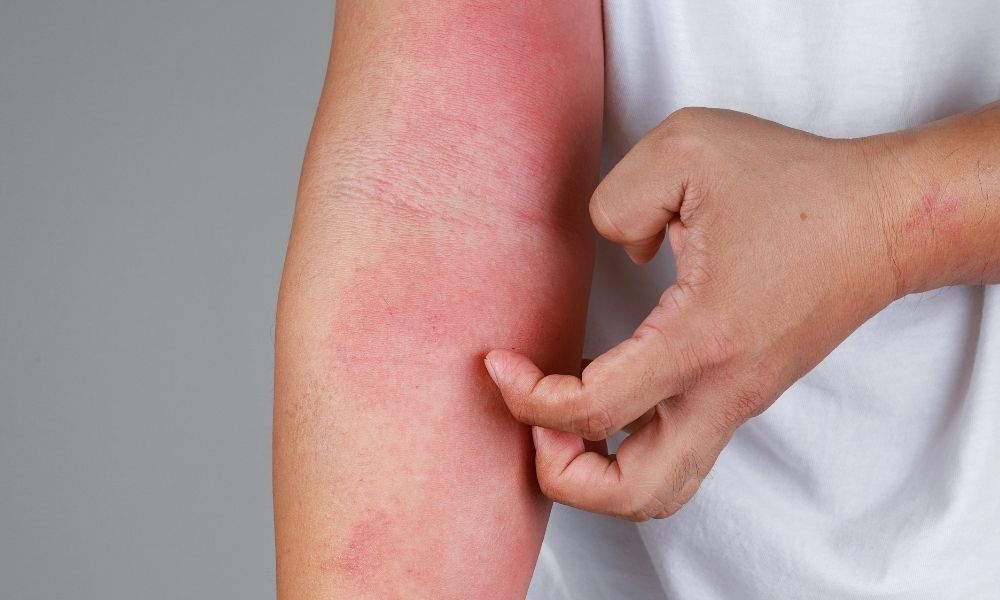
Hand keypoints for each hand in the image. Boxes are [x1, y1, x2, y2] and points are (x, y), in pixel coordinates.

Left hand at [484, 107, 905, 520]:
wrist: (884, 221)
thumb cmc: (795, 184)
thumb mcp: (687, 148)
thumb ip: (617, 200)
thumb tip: (614, 254)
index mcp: (700, 339)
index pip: (594, 411)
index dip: (527, 398)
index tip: (499, 362)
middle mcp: (721, 390)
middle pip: (634, 493)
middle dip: (563, 475)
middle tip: (534, 424)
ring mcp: (737, 401)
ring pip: (663, 489)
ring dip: (598, 475)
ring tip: (561, 425)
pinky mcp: (743, 394)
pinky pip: (678, 451)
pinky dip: (629, 446)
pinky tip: (604, 389)